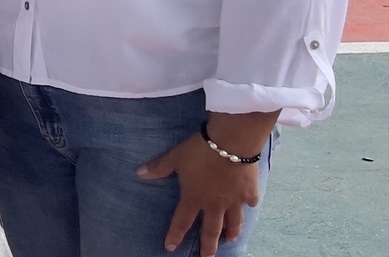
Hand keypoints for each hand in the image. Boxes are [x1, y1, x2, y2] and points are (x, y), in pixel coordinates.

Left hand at [136, 132, 265, 255]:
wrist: (231, 142)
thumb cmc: (200, 150)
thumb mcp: (175, 157)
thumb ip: (159, 167)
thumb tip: (139, 173)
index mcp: (194, 198)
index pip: (181, 221)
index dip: (175, 235)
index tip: (170, 248)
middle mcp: (214, 204)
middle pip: (211, 230)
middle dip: (208, 246)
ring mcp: (234, 200)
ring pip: (233, 221)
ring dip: (231, 232)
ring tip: (230, 239)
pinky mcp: (249, 192)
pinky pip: (250, 202)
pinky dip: (249, 205)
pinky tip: (249, 206)